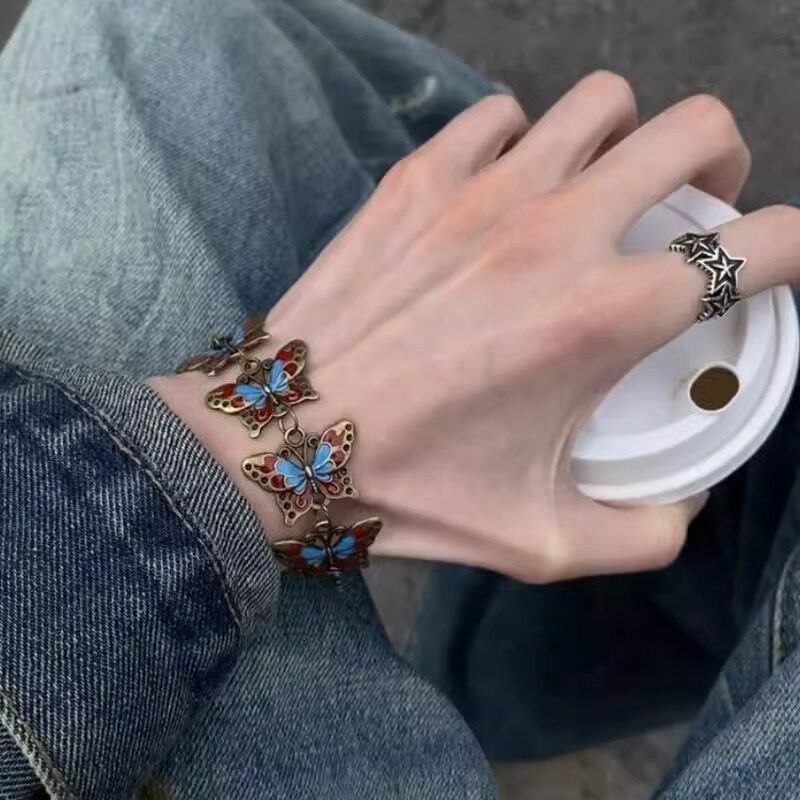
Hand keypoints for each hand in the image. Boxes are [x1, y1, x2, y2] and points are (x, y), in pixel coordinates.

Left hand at [153, 72, 799, 580]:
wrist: (280, 446)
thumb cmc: (408, 492)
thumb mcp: (543, 542)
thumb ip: (641, 530)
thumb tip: (681, 504)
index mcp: (606, 317)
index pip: (762, 245)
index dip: (793, 250)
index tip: (773, 266)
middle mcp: (559, 232)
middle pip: (693, 130)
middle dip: (720, 161)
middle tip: (695, 207)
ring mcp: (484, 191)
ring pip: (599, 103)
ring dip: (621, 140)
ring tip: (598, 191)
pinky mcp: (418, 179)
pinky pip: (501, 118)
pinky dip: (524, 143)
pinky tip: (504, 192)